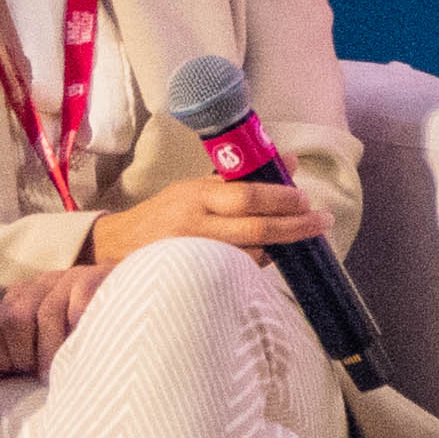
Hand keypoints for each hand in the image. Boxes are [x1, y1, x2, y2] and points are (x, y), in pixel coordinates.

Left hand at [0, 264, 100, 379]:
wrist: (141, 301)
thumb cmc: (85, 335)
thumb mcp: (42, 348)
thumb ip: (9, 358)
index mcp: (22, 296)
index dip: (2, 357)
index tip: (23, 373)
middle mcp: (43, 282)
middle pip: (13, 319)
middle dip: (25, 355)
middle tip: (43, 375)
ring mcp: (71, 277)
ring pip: (44, 315)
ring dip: (52, 352)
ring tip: (62, 373)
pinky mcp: (98, 278)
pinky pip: (76, 308)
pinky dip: (78, 332)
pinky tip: (86, 346)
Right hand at [93, 161, 326, 266]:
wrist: (116, 247)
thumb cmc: (165, 213)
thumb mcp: (197, 187)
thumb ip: (242, 177)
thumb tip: (290, 160)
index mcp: (196, 196)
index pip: (247, 196)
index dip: (282, 199)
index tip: (306, 200)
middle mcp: (194, 225)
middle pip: (256, 228)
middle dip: (296, 226)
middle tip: (322, 222)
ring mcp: (192, 254)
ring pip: (250, 255)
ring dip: (279, 246)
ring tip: (297, 238)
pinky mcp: (190, 277)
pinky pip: (235, 272)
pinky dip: (257, 264)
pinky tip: (269, 256)